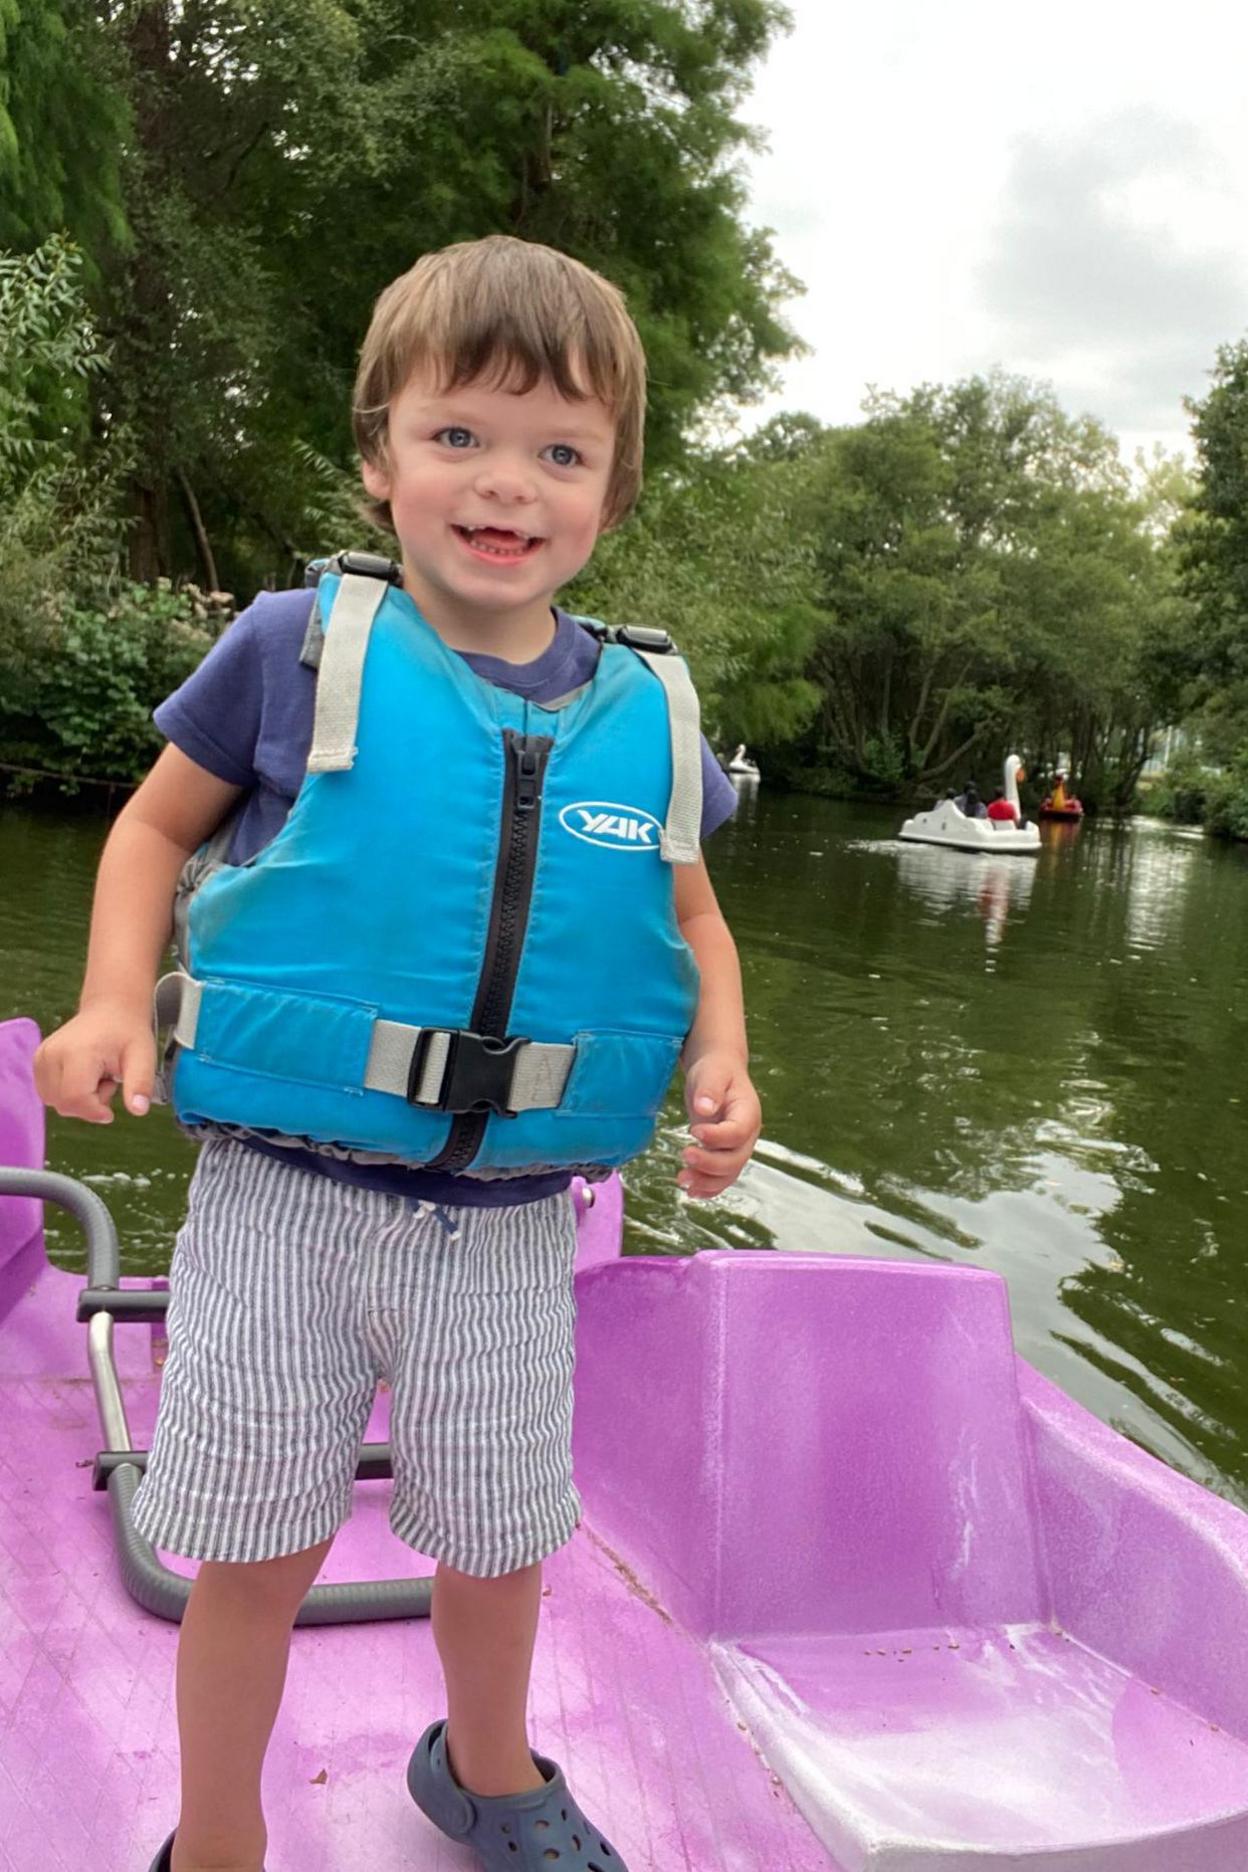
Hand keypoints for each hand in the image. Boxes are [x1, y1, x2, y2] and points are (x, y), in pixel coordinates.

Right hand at [33, 999, 156, 1123]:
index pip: (75, 1098)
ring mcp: (42, 1057)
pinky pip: (49, 1094)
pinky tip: (84, 1076)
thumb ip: (141, 1085)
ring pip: (55, 1102)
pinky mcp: (38, 1061)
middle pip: (64, 1104)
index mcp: (77, 1052)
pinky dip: (67, 1093)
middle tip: (108, 1080)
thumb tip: (139, 1111)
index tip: (112, 1108)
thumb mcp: (144, 1057)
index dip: (94, 1111)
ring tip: (96, 1077)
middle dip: (89, 1104)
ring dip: (78, 1100)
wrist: (111, 1009)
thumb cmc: (128, 1033)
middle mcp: (52, 1054)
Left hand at [678, 1053, 761, 1198]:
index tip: (694, 1131)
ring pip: (728, 1173)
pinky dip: (708, 1188)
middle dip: (710, 1164)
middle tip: (684, 1154)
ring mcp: (737, 1147)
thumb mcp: (712, 1072)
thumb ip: (709, 1089)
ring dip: (706, 1181)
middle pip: (735, 1159)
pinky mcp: (724, 1154)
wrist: (719, 1073)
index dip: (718, 1137)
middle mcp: (747, 1135)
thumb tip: (704, 1108)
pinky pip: (721, 1178)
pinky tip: (690, 1191)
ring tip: (681, 1179)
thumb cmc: (716, 1070)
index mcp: (748, 1113)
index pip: (738, 1132)